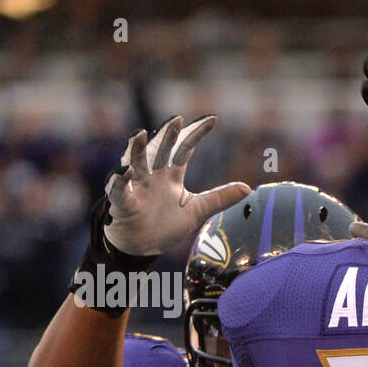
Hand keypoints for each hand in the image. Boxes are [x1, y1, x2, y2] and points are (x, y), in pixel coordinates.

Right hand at [103, 115, 249, 256]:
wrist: (143, 246)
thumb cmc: (166, 224)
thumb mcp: (197, 210)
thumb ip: (219, 198)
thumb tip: (247, 188)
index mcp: (171, 175)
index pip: (185, 150)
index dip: (196, 135)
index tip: (213, 120)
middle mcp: (153, 176)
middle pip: (160, 152)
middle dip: (167, 136)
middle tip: (177, 119)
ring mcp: (137, 187)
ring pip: (135, 164)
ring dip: (136, 150)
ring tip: (139, 135)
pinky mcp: (123, 204)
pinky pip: (120, 190)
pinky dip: (120, 181)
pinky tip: (124, 171)